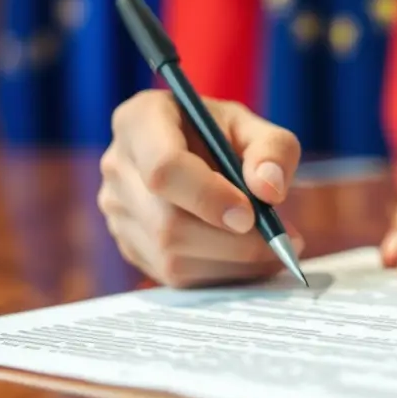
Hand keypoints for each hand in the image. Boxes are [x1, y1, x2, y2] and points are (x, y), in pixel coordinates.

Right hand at [98, 90, 304, 287]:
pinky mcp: (130, 244)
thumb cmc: (223, 135)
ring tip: (271, 249)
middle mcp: (118, 166)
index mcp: (140, 121)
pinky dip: (219, 274)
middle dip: (232, 242)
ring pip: (171, 257)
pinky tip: (245, 258)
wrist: (198, 152)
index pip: (164, 168)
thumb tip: (269, 189)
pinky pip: (174, 276)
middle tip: (279, 241)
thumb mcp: (255, 128)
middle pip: (168, 223)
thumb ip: (272, 150)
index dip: (208, 197)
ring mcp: (118, 210)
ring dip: (231, 263)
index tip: (250, 215)